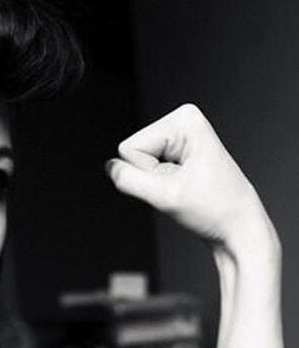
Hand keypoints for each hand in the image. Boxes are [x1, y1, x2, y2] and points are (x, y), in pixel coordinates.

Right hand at [106, 104, 275, 254]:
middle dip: (152, 178)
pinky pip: (146, 170)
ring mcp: (179, 137)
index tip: (179, 182)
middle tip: (182, 187)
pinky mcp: (175, 152)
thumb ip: (128, 180)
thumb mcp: (165, 196)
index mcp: (184, 119)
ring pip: (137, 163)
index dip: (149, 174)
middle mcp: (182, 122)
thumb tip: (110, 167)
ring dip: (156, 184)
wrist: (238, 228)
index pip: (130, 148)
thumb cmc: (215, 210)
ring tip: (185, 188)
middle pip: (132, 152)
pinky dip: (159, 185)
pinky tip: (184, 188)